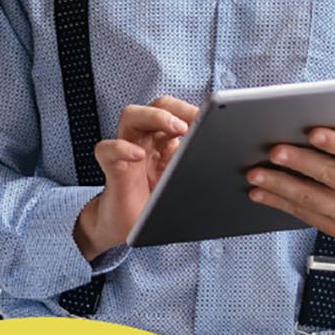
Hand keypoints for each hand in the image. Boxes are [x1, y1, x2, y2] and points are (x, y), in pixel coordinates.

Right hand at [74, 96, 197, 259]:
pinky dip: (121, 148)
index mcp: (165, 141)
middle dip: (178, 108)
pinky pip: (107, 149)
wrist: (128, 229)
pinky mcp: (112, 167)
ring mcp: (127, 150)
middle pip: (157, 105)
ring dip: (155, 116)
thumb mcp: (183, 183)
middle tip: (197, 119)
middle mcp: (146, 139)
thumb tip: (227, 163)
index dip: (193, 110)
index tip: (213, 118)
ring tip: (177, 127)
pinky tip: (137, 155)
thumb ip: (197, 168)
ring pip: (131, 115)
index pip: (176, 111)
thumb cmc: (156, 205)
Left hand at [245, 108, 334, 239]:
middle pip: (329, 175)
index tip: (313, 133)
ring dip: (279, 185)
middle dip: (299, 162)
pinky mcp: (334, 227)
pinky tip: (259, 192)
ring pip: (310, 198)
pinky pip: (301, 214)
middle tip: (274, 151)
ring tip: (256, 173)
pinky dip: (277, 202)